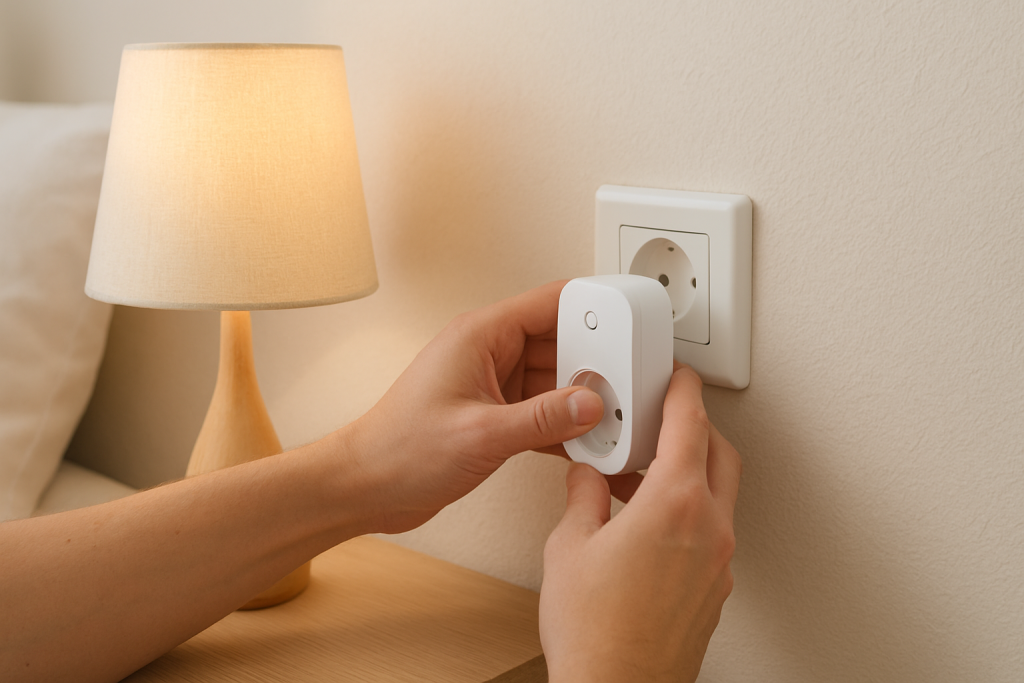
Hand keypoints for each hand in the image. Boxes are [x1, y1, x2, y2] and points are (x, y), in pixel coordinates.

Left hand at [346, 280, 605, 532]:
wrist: (366, 487)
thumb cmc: (399, 450)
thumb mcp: (481, 433)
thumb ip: (542, 418)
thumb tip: (591, 404)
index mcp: (480, 335)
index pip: (551, 302)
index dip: (593, 307)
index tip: (629, 317)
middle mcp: (488, 353)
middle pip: (560, 341)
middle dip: (595, 360)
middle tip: (629, 379)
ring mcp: (492, 385)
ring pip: (554, 379)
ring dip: (582, 397)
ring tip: (615, 414)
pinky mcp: (494, 416)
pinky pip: (542, 411)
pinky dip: (564, 425)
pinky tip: (587, 441)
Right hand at [539, 366, 740, 682]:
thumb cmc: (594, 631)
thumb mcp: (569, 547)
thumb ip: (582, 498)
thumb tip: (586, 479)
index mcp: (675, 504)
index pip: (690, 425)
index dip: (683, 392)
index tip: (679, 377)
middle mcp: (709, 529)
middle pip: (720, 454)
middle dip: (696, 427)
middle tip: (666, 417)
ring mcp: (718, 562)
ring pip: (720, 493)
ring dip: (693, 470)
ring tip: (646, 472)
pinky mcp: (714, 589)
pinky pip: (712, 528)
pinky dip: (691, 508)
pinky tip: (651, 520)